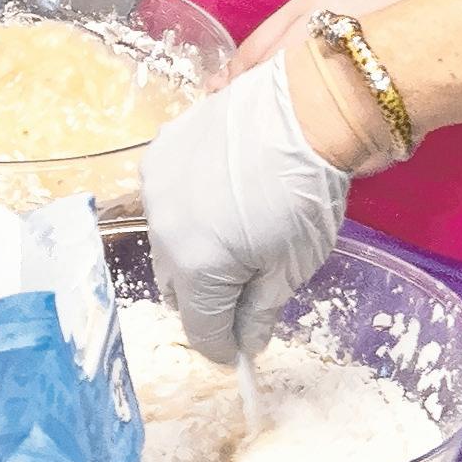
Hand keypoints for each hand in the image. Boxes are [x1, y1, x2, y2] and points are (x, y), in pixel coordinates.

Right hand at [146, 59, 351, 362]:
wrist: (302, 110)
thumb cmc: (306, 193)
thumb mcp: (293, 265)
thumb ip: (260, 310)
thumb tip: (247, 343)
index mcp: (198, 269)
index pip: (201, 329)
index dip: (223, 346)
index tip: (240, 351)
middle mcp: (164, 233)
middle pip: (177, 288)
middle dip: (206, 298)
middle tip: (242, 289)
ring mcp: (155, 191)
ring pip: (166, 242)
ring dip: (192, 251)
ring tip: (232, 234)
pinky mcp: (158, 155)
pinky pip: (164, 200)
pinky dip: (186, 210)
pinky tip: (218, 195)